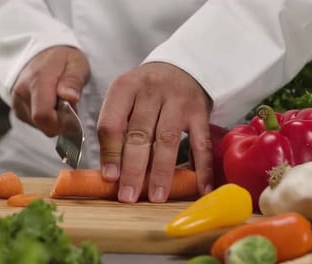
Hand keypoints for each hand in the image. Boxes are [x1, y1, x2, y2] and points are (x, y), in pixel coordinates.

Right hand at [11, 46, 89, 136]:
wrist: (42, 53)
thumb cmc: (62, 59)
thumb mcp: (76, 63)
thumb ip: (73, 80)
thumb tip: (70, 97)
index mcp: (38, 79)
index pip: (43, 115)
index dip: (61, 122)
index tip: (74, 115)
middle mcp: (22, 92)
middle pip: (43, 124)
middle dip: (61, 121)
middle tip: (68, 104)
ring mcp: (17, 102)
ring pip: (40, 126)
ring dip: (54, 119)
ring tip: (59, 100)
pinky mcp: (17, 110)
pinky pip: (35, 124)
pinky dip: (47, 118)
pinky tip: (50, 103)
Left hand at [97, 62, 213, 202]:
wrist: (182, 67)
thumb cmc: (146, 92)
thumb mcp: (124, 98)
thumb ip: (115, 128)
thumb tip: (111, 173)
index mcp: (125, 88)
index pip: (112, 123)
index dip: (110, 153)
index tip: (110, 178)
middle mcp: (151, 92)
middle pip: (139, 134)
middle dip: (133, 169)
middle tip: (128, 196)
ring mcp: (178, 101)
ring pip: (168, 140)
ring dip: (162, 172)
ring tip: (157, 196)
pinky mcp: (200, 111)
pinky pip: (201, 143)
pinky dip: (202, 168)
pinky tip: (200, 189)